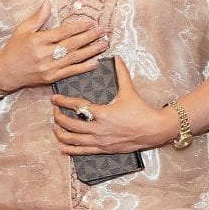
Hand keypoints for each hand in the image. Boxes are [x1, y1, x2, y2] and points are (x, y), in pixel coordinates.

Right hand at [0, 1, 105, 94]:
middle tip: (103, 31)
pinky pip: (70, 72)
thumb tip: (47, 1)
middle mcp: (44, 54)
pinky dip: (83, 68)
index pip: (63, 32)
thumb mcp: (23, 30)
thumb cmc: (14, 49)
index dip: (78, 27)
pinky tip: (95, 62)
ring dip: (91, 51)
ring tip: (103, 45)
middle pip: (72, 45)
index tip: (91, 22)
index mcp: (38, 40)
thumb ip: (38, 17)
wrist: (5, 72)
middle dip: (90, 37)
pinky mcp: (51, 78)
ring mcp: (49, 68)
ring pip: (74, 58)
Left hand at [50, 58, 177, 155]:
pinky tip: (63, 148)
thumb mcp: (130, 90)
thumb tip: (117, 57)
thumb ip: (122, 73)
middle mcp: (99, 129)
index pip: (77, 106)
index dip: (63, 101)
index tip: (54, 98)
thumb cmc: (141, 110)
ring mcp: (101, 141)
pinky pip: (84, 151)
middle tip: (54, 111)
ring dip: (61, 134)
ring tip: (55, 128)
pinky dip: (71, 150)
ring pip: (74, 140)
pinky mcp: (104, 149)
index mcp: (102, 113)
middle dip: (59, 117)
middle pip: (70, 124)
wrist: (153, 129)